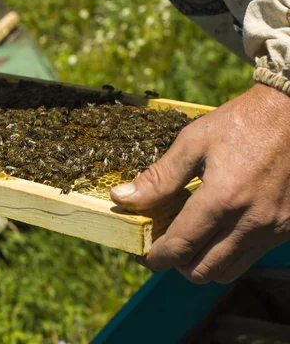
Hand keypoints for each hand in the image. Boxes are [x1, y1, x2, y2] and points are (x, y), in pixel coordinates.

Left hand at [110, 83, 289, 283]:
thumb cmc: (241, 123)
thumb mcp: (193, 142)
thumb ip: (158, 177)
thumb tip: (121, 198)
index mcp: (223, 198)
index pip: (181, 246)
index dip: (156, 257)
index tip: (142, 255)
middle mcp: (251, 221)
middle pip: (203, 270)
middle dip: (176, 264)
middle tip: (163, 248)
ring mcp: (274, 228)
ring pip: (228, 270)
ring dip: (202, 263)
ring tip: (188, 242)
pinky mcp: (288, 228)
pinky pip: (250, 256)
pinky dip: (227, 254)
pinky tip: (216, 231)